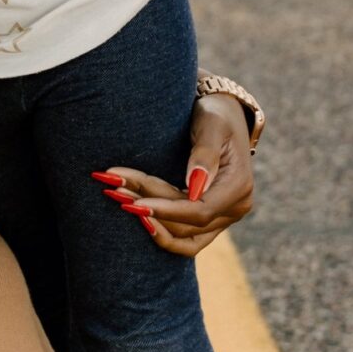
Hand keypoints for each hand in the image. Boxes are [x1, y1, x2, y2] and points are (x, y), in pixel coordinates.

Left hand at [96, 94, 253, 257]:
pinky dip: (160, 228)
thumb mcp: (212, 124)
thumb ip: (205, 154)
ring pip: (184, 236)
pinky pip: (185, 237)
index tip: (134, 203)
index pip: (200, 211)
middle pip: (187, 223)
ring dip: (150, 222)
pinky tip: (134, 211)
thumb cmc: (216, 114)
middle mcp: (235, 208)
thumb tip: (195, 187)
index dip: (167, 210)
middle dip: (149, 207)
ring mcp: (224, 217)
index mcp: (238, 186)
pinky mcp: (211, 220)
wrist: (223, 116)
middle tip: (114, 188)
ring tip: (119, 197)